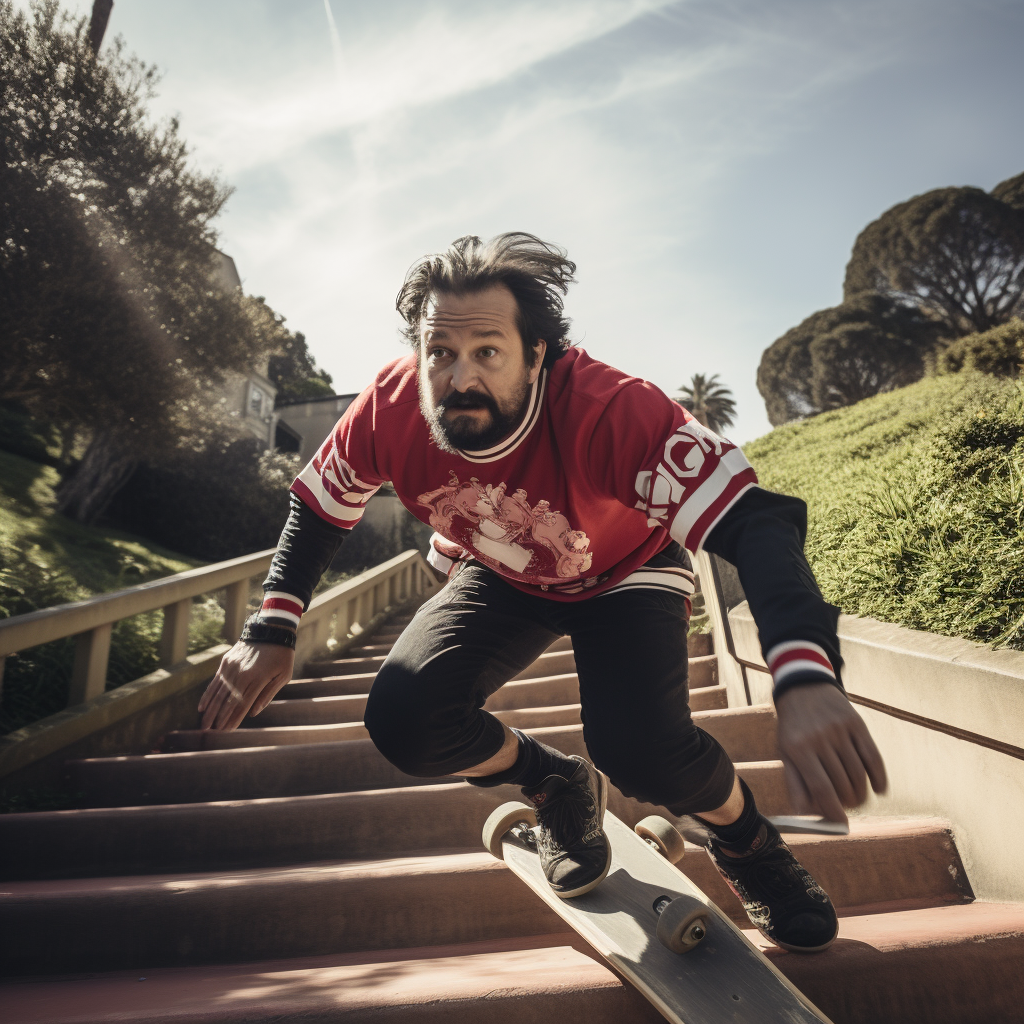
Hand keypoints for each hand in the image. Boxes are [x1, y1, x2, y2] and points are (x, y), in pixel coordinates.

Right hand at [198, 641, 294, 729]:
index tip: (226, 732)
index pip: (242, 704)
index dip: (233, 719)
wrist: (272, 628)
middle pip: (227, 700)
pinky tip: (202, 707)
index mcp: (258, 678)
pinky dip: (208, 695)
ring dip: (210, 710)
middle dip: (218, 718)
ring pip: (218, 692)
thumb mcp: (284, 675)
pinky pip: (215, 682)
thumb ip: (268, 694)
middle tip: (210, 734)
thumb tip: (253, 713)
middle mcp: (242, 674)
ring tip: (203, 725)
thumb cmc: (282, 655)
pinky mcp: (226, 662)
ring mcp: (232, 667)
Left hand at [774, 682, 886, 824]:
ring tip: (857, 799)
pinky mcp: (857, 724)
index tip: (841, 825)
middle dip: (847, 803)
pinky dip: (879, 777)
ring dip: (862, 794)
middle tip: (847, 807)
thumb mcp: (786, 752)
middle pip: (842, 783)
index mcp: (798, 748)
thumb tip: (806, 816)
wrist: (804, 689)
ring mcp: (840, 730)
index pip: (820, 788)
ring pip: (859, 774)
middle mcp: (820, 739)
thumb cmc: (793, 727)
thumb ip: (796, 783)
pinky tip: (879, 789)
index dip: (833, 811)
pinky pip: (873, 757)